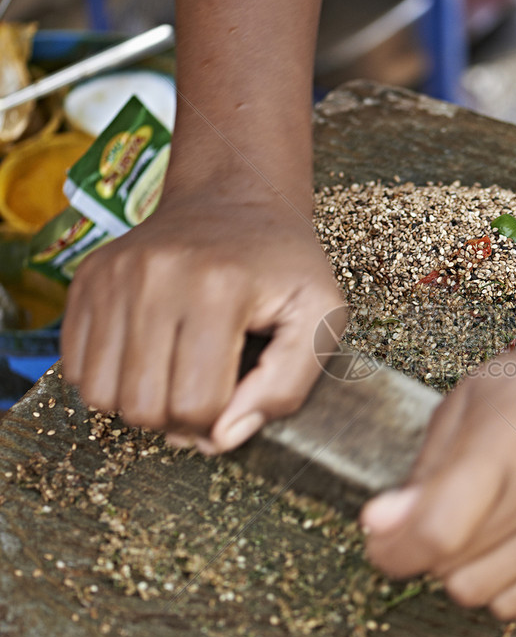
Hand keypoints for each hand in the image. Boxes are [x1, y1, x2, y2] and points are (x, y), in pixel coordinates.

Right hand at [61, 192, 343, 451]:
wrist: (234, 199)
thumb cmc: (283, 265)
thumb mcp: (320, 319)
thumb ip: (287, 386)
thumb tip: (222, 437)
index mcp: (219, 288)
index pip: (197, 405)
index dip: (219, 424)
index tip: (235, 399)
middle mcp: (156, 276)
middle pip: (143, 407)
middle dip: (177, 421)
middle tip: (203, 391)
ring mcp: (113, 274)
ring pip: (100, 395)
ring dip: (138, 404)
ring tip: (173, 376)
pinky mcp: (86, 278)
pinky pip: (75, 368)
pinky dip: (108, 380)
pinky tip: (146, 358)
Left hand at [361, 318, 515, 619]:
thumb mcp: (465, 403)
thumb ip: (422, 471)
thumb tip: (379, 526)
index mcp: (506, 446)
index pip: (438, 531)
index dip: (393, 548)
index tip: (378, 534)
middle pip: (453, 568)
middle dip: (419, 550)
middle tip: (424, 516)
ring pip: (481, 594)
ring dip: (455, 570)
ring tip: (465, 527)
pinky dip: (493, 584)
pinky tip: (497, 543)